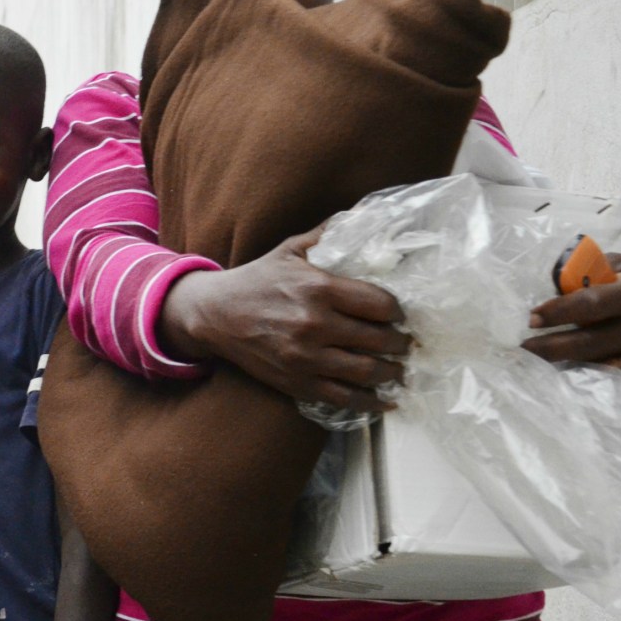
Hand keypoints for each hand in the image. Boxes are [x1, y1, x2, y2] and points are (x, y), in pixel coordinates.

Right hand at [158, 228, 410, 410]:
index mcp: (318, 288)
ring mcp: (306, 357)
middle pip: (379, 340)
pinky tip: (384, 401)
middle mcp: (315, 324)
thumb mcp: (290, 250)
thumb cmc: (256, 280)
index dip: (398, 311)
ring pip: (367, 372)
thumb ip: (328, 235)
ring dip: (392, 373)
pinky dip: (369, 402)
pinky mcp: (296, 382)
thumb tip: (363, 218)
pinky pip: (343, 398)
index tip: (400, 315)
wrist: (214, 314)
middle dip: (400, 343)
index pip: (379, 304)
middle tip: (406, 343)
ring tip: (398, 369)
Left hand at [521, 253, 620, 374]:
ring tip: (541, 366)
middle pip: (591, 343)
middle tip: (524, 349)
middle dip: (551, 348)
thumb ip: (588, 272)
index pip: (591, 304)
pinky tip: (574, 378)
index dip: (558, 312)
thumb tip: (549, 286)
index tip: (531, 320)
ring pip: (605, 368)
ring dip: (570, 369)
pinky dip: (597, 381)